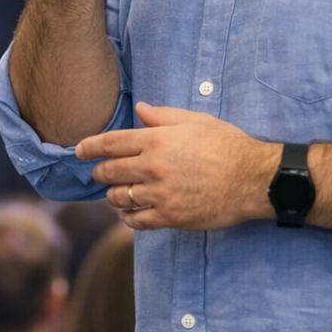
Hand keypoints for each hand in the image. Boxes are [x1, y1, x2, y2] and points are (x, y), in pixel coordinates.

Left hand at [76, 103, 278, 230]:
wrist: (253, 179)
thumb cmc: (227, 145)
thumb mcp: (196, 121)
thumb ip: (163, 117)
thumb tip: (139, 110)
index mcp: (157, 141)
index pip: (111, 143)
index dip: (90, 147)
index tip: (79, 150)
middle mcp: (153, 167)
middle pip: (109, 172)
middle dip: (99, 172)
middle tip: (99, 173)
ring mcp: (160, 194)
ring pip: (119, 198)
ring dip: (112, 196)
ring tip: (115, 194)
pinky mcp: (170, 217)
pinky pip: (137, 221)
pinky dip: (127, 217)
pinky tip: (128, 213)